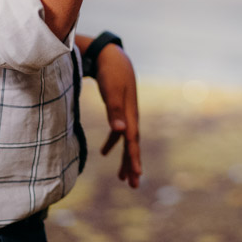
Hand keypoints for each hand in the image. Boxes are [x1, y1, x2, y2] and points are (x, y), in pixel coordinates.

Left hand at [94, 43, 140, 187]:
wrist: (113, 56)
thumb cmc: (111, 73)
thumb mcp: (111, 91)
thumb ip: (114, 111)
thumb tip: (120, 131)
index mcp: (131, 114)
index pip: (133, 141)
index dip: (134, 158)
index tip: (137, 176)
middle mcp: (131, 116)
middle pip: (133, 145)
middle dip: (133, 165)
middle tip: (134, 185)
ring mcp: (126, 114)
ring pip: (126, 141)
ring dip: (125, 158)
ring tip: (123, 178)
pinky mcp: (119, 111)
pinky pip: (118, 132)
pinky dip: (113, 143)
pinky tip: (104, 152)